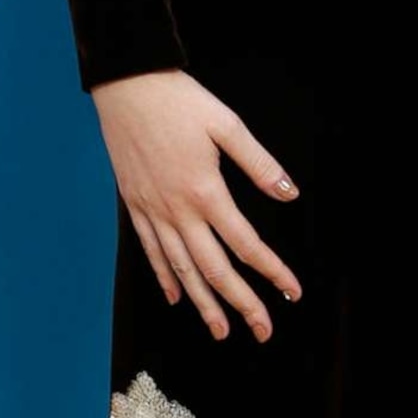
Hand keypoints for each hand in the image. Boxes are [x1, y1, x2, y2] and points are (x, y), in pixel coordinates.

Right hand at [90, 69, 303, 344]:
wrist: (125, 85)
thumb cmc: (179, 101)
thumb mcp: (227, 125)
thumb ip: (259, 164)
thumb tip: (289, 194)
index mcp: (206, 191)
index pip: (246, 244)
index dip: (272, 271)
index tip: (292, 291)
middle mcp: (178, 209)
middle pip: (214, 269)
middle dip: (240, 304)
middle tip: (262, 331)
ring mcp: (153, 210)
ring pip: (180, 269)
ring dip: (203, 303)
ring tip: (220, 331)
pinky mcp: (135, 204)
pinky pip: (151, 250)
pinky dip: (164, 277)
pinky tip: (176, 297)